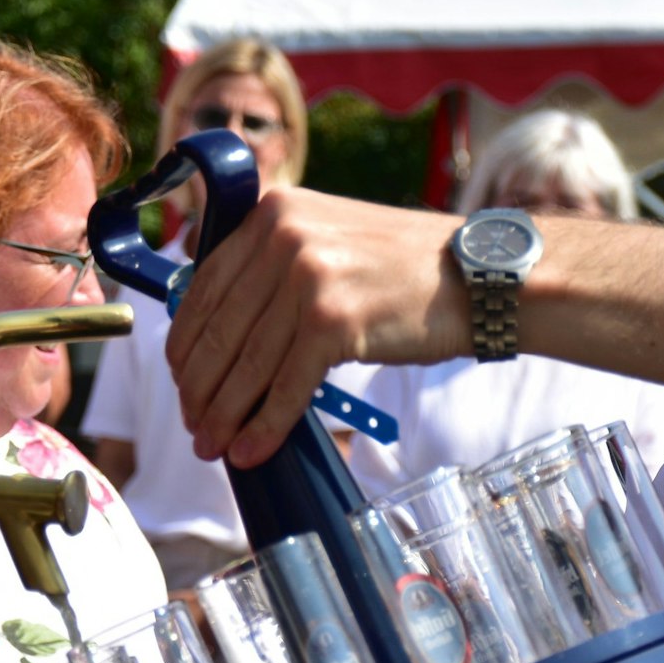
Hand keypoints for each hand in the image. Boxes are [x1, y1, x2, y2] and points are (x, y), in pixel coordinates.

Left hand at [164, 187, 469, 466]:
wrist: (481, 276)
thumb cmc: (409, 268)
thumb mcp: (331, 240)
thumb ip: (276, 266)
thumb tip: (220, 335)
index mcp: (274, 211)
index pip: (203, 288)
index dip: (186, 345)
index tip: (183, 383)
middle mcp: (284, 236)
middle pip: (217, 331)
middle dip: (199, 390)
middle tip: (195, 427)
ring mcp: (308, 277)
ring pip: (245, 365)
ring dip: (224, 416)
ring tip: (214, 447)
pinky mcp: (333, 322)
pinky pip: (285, 388)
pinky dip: (264, 427)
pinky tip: (252, 451)